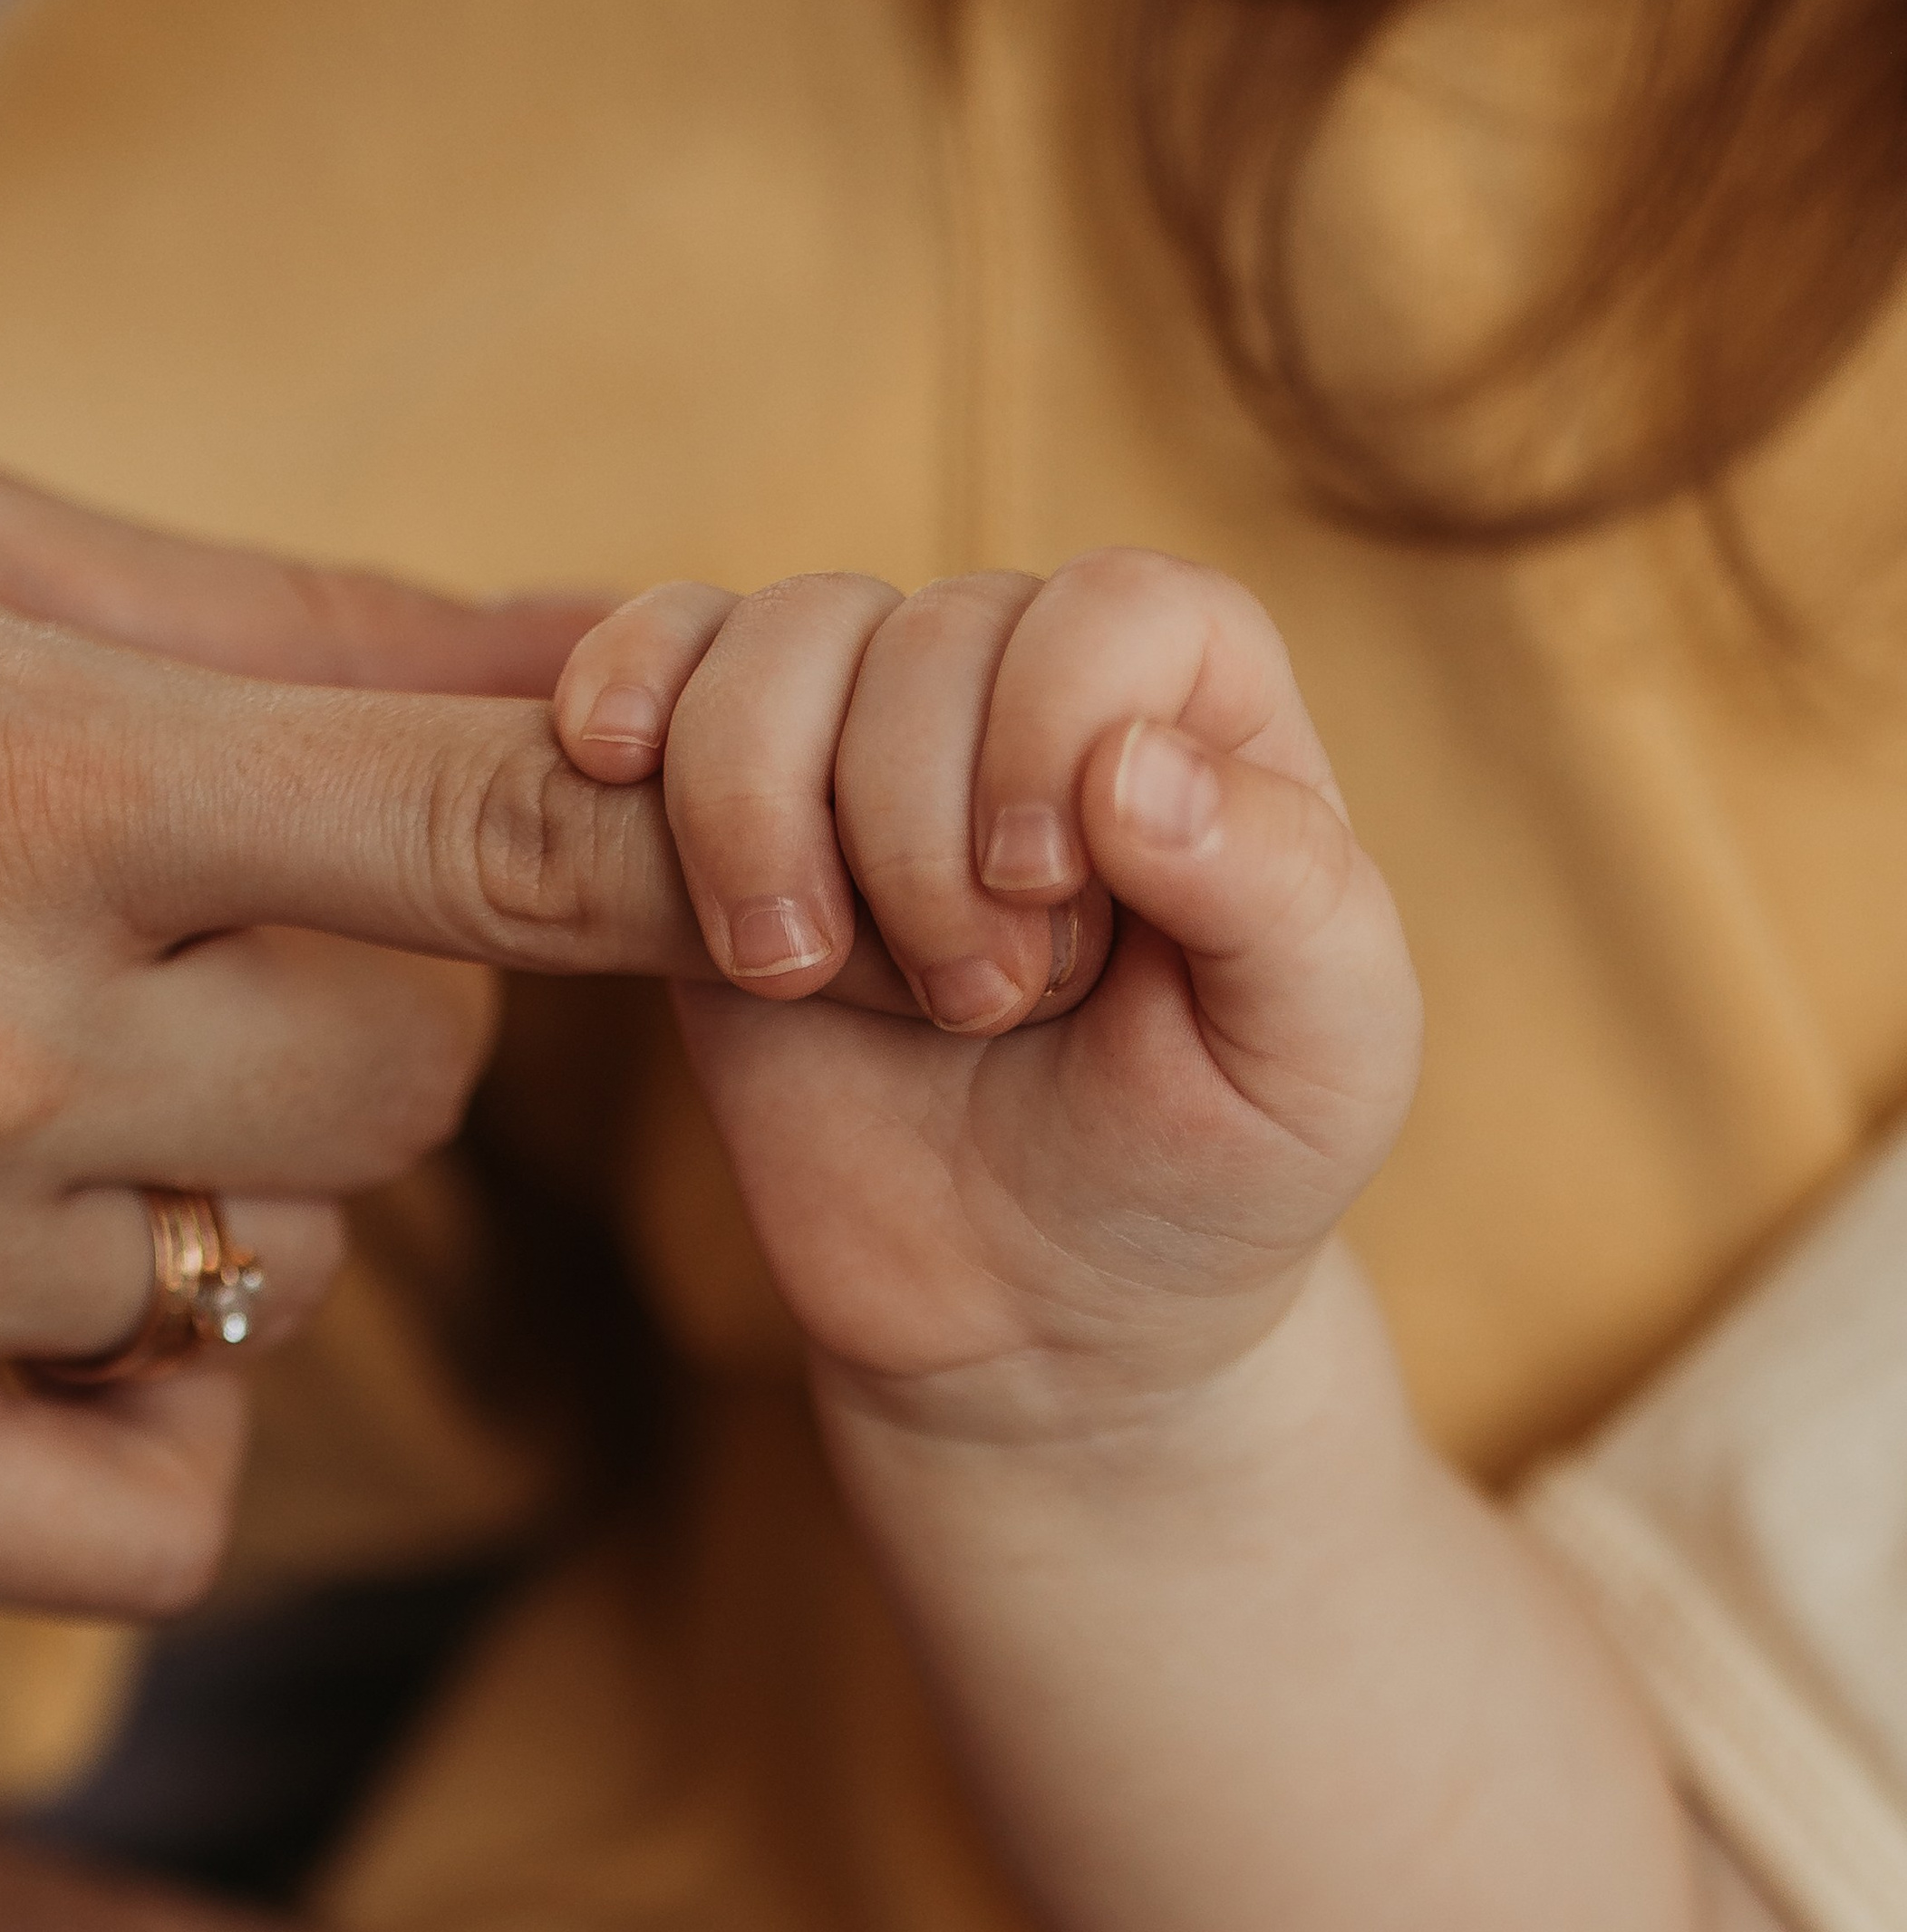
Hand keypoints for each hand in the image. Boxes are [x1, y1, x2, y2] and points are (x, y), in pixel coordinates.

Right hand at [0, 453, 734, 1609]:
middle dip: (356, 999)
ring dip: (224, 1182)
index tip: (786, 868)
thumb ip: (315, 634)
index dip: (679, 858)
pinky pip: (161, 1508)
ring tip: (19, 1071)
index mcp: (2, 774)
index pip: (479, 846)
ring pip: (293, 1271)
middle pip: (413, 1082)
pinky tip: (30, 1287)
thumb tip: (637, 644)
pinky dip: (147, 1410)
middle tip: (180, 925)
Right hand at [554, 549, 1421, 1426]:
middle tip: (972, 1009)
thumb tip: (1130, 764)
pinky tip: (612, 761)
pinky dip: (629, 691)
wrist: (1034, 1323)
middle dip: (919, 838)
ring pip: (781, 640)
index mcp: (1203, 721)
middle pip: (933, 632)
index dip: (1055, 728)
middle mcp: (1034, 695)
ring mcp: (870, 741)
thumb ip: (1286, 895)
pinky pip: (661, 663)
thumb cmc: (1201, 1181)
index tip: (1049, 901)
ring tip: (799, 970)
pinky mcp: (729, 809)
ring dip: (763, 808)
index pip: (1118, 608)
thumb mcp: (1319, 1062)